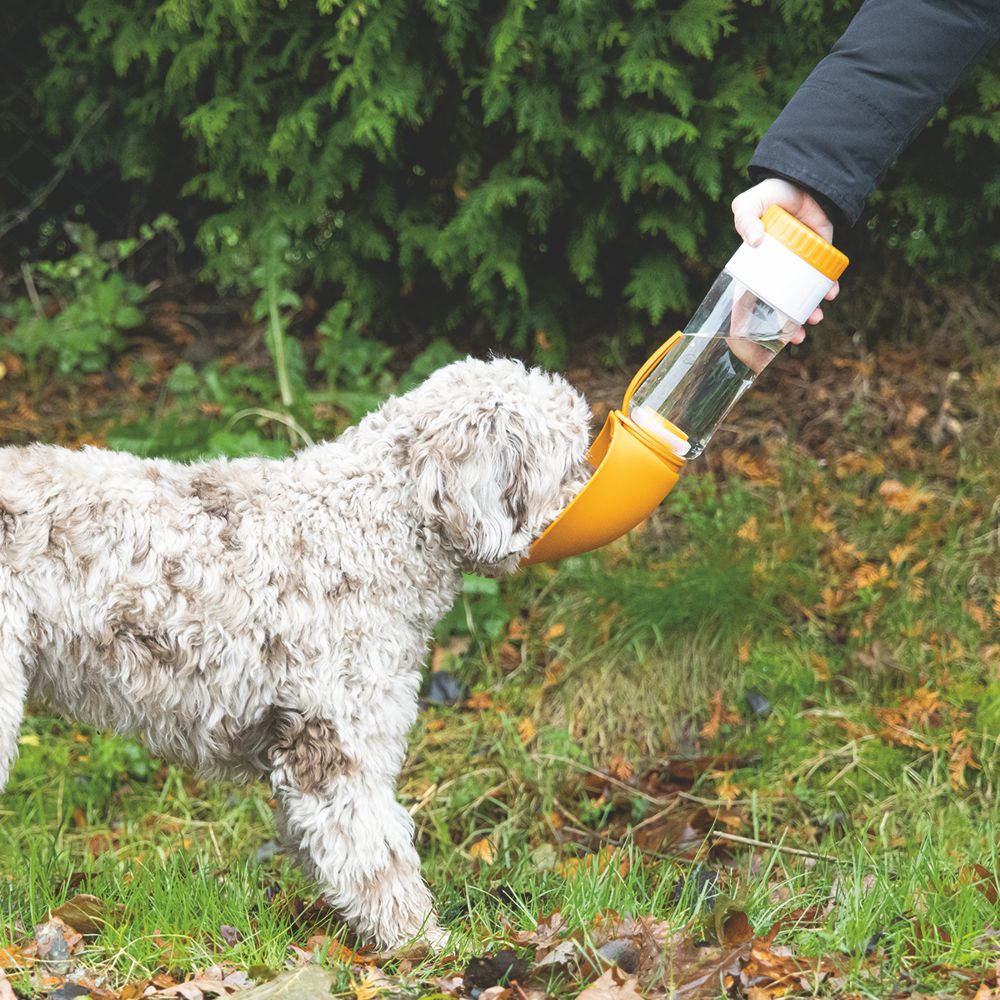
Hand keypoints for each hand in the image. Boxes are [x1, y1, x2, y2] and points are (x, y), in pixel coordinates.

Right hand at [731, 177, 838, 332]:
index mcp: (755, 267)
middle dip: (788, 324)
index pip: (750, 299)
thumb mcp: (750, 203)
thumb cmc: (771, 194)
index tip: (759, 336)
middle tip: (797, 336)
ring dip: (809, 311)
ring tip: (815, 319)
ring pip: (803, 295)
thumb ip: (745, 216)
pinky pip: (824, 277)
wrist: (804, 178)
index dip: (752, 321)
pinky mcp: (820, 256)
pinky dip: (828, 287)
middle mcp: (777, 270)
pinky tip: (831, 293)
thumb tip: (754, 241)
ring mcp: (799, 265)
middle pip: (780, 305)